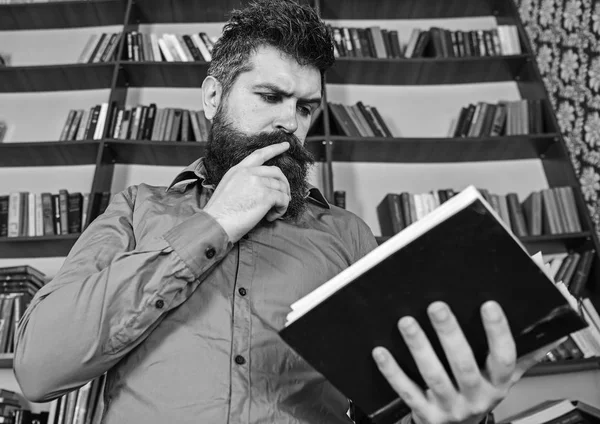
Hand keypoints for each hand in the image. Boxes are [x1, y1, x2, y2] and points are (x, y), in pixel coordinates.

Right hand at [203, 142, 290, 242]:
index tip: (286, 145)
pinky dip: (281, 209)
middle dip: (285, 184)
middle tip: (285, 197)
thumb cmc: (220, 213)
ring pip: (282, 188)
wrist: (215, 224)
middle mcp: (249, 172)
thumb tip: (262, 189)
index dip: (275, 148)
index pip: (259, 154)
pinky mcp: (265, 195)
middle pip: (277, 172)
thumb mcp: (228, 188)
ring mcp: (258, 182)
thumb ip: (244, 182)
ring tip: (273, 213)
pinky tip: (271, 217)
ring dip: (282, 201)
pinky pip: (283, 199)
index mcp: (238, 170)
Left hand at [371, 301, 562, 423]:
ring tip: (406, 323)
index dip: (498, 332)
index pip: (503, 358)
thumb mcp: (504, 377)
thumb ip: (521, 354)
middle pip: (463, 365)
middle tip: (436, 306)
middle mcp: (474, 397)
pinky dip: (392, 372)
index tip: (489, 304)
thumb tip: (546, 329)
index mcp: (496, 384)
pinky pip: (406, 391)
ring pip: (433, 376)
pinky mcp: (424, 413)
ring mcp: (448, 407)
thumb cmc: (479, 393)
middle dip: (449, 334)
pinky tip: (380, 352)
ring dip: (419, 348)